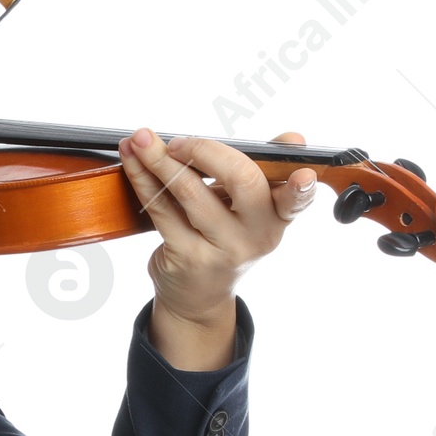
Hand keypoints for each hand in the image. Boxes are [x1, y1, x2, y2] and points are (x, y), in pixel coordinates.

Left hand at [118, 127, 315, 369]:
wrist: (198, 297)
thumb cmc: (225, 238)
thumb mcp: (251, 210)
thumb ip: (265, 170)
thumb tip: (294, 138)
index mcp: (277, 217)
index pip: (296, 201)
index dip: (301, 189)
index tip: (302, 175)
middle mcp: (255, 235)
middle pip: (240, 181)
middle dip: (205, 150)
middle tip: (178, 141)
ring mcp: (221, 249)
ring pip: (190, 191)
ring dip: (159, 159)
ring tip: (141, 139)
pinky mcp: (186, 256)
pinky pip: (161, 208)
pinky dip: (143, 179)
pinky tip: (133, 159)